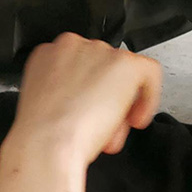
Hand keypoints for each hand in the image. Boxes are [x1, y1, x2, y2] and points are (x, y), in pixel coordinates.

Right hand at [6, 32, 161, 181]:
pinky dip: (149, 97)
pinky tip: (136, 119)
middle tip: (101, 127)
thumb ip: (63, 97)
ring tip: (110, 131)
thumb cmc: (43, 138)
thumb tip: (84, 106)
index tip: (87, 114)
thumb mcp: (44, 110)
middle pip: (101, 69)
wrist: (48, 145)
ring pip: (123, 74)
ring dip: (121, 105)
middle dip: (105, 100)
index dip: (86, 94)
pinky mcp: (124, 63)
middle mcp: (71, 46)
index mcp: (47, 56)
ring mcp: (98, 51)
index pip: (77, 68)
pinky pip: (149, 72)